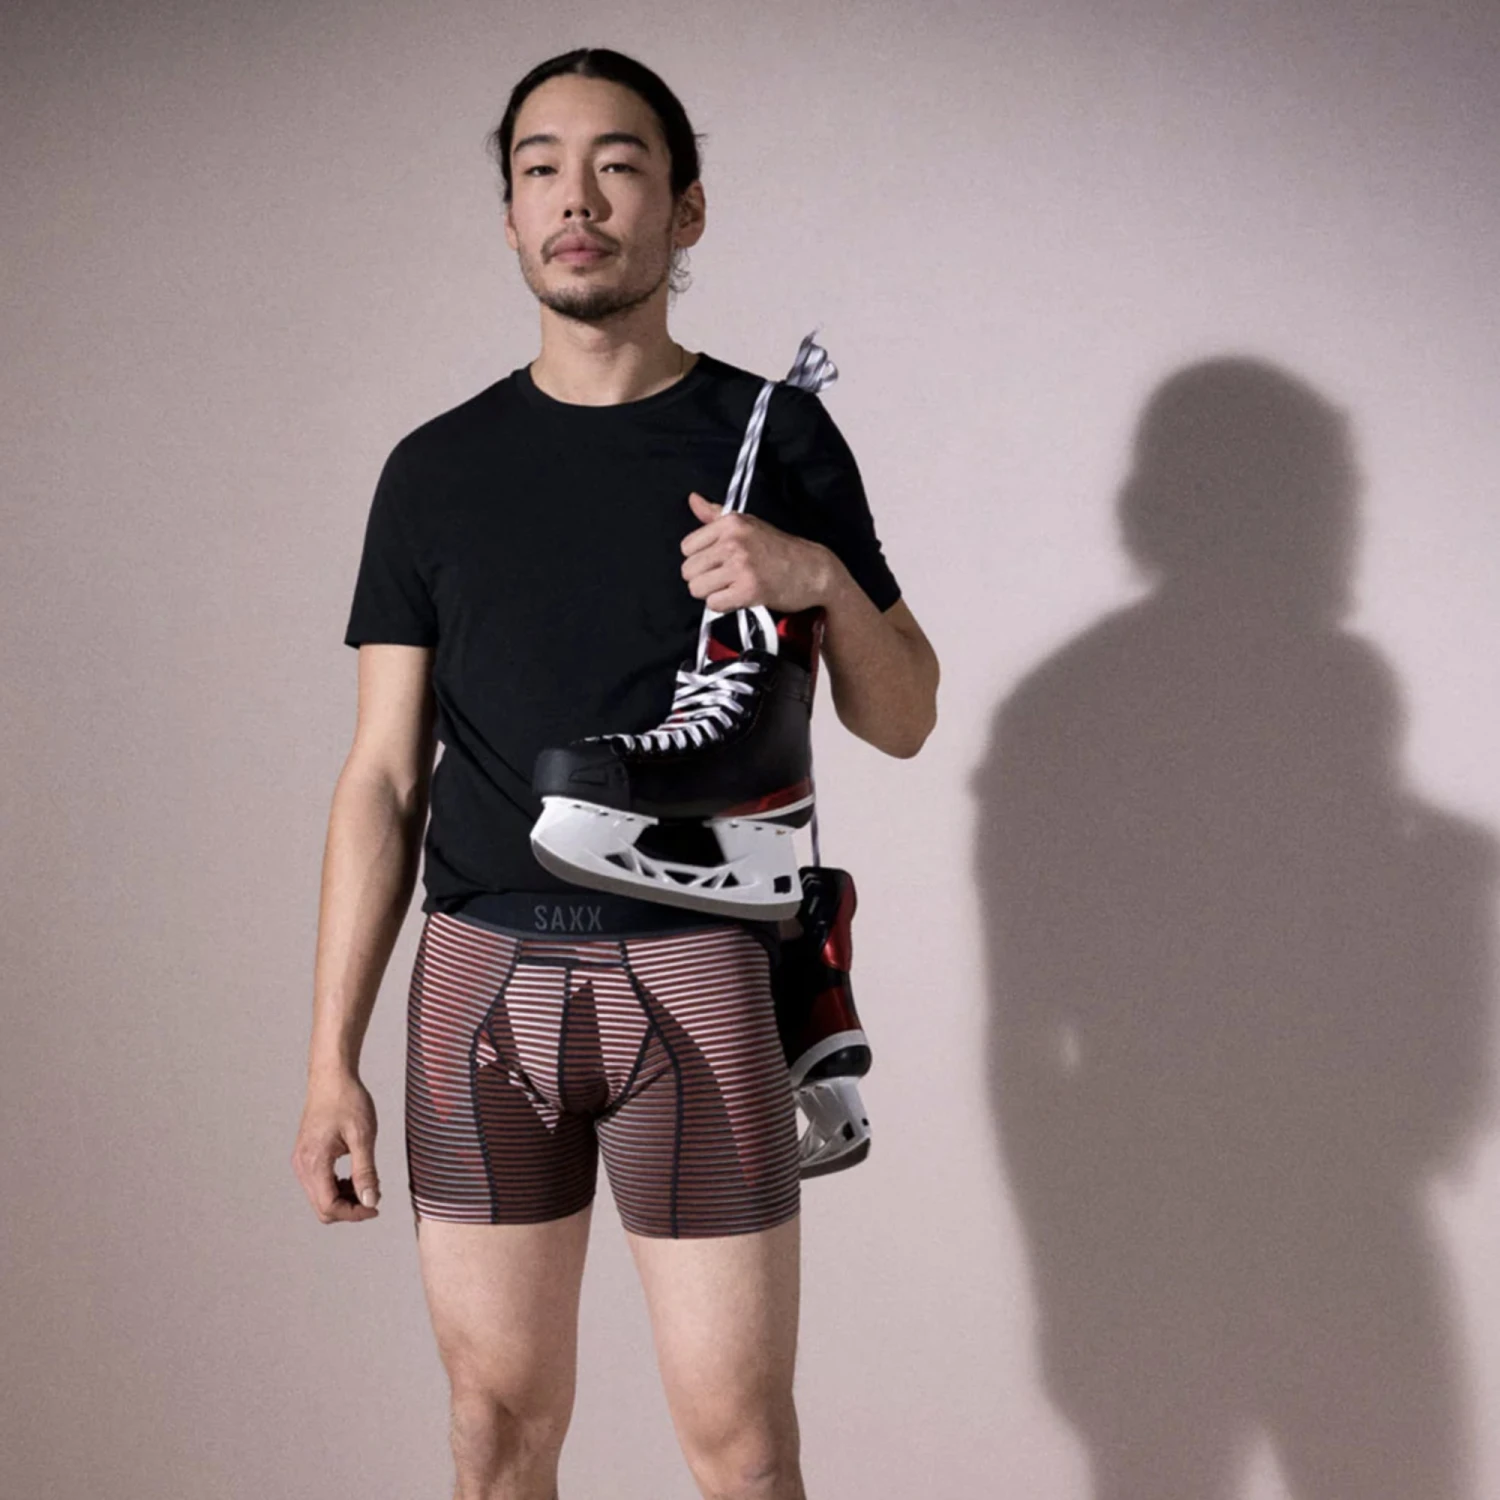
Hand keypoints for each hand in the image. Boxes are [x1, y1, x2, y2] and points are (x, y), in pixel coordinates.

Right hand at [291, 1071, 381, 1223]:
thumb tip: (370, 1201)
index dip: (354, 1213)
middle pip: (323, 1208)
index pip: (329, 1207)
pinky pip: (320, 1184)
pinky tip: (355, 1175)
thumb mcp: (362, 1136)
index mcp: (314, 1162)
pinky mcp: (306, 1156)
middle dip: (350, 1208)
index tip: (376, 1206)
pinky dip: (338, 1187)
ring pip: (320, 1198)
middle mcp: (302, 1166)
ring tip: (368, 1182)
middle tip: (374, 1195)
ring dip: (345, 1198)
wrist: (332, 1077)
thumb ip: (366, 1171)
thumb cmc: (347, 1100)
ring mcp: (302, 1161)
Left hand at [681, 492, 834, 612]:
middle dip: (703, 579)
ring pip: (698, 588)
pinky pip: (714, 604)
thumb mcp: (748, 524)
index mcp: (730, 523)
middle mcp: (734, 541)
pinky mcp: (749, 590)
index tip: (718, 561)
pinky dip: (724, 605)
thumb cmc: (778, 548)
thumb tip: (692, 498)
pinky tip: (739, 596)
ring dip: (712, 593)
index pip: (686, 547)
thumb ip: (715, 514)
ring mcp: (742, 566)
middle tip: (726, 578)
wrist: (813, 570)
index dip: (699, 559)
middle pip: (688, 571)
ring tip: (732, 587)